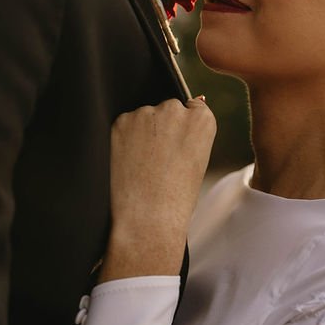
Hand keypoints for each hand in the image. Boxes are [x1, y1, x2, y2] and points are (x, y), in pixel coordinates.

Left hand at [99, 99, 215, 280]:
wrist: (149, 217)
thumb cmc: (177, 197)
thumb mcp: (197, 161)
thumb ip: (191, 133)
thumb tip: (188, 107)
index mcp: (202, 119)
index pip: (193, 107)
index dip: (183, 131)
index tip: (178, 149)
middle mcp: (175, 109)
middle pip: (168, 109)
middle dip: (163, 128)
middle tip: (159, 160)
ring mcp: (146, 113)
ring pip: (145, 117)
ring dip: (144, 133)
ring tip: (144, 166)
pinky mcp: (122, 121)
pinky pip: (126, 125)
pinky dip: (126, 140)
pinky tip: (130, 163)